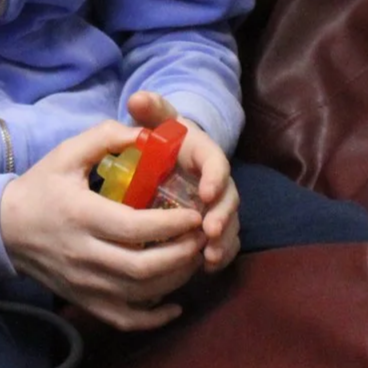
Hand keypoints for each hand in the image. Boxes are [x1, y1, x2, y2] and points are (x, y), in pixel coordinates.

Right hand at [0, 121, 205, 330]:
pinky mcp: (85, 301)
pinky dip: (155, 318)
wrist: (4, 229)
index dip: (171, 225)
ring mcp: (85, 284)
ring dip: (176, 280)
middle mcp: (84, 256)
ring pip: (140, 295)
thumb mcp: (66, 155)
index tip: (195, 214)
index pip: (135, 229)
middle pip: (143, 268)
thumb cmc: (40, 188)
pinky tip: (176, 304)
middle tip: (201, 236)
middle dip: (181, 254)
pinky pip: (125, 319)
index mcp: (82, 217)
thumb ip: (104, 138)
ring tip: (193, 257)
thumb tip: (144, 133)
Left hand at [127, 92, 240, 271]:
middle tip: (210, 232)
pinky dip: (219, 255)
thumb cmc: (162, 136)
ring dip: (223, 241)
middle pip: (228, 199)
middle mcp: (216, 180)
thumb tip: (138, 98)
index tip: (205, 192)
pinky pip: (223, 241)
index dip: (215, 177)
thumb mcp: (157, 120)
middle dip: (222, 216)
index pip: (216, 163)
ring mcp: (217, 204)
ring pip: (230, 224)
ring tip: (209, 257)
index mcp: (204, 153)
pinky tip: (207, 269)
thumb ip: (150, 109)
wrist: (171, 154)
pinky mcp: (212, 224)